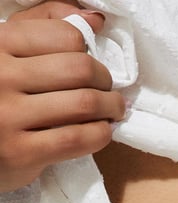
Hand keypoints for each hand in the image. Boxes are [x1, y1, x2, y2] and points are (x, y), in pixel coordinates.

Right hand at [0, 0, 125, 192]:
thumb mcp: (7, 50)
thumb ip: (45, 24)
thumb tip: (95, 20)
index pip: (66, 36)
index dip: (88, 52)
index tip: (91, 67)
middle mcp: (1, 76)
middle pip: (80, 69)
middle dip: (105, 81)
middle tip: (108, 92)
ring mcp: (9, 116)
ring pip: (84, 103)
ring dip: (111, 108)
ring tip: (112, 111)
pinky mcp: (21, 152)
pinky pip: (77, 139)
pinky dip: (100, 134)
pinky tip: (101, 132)